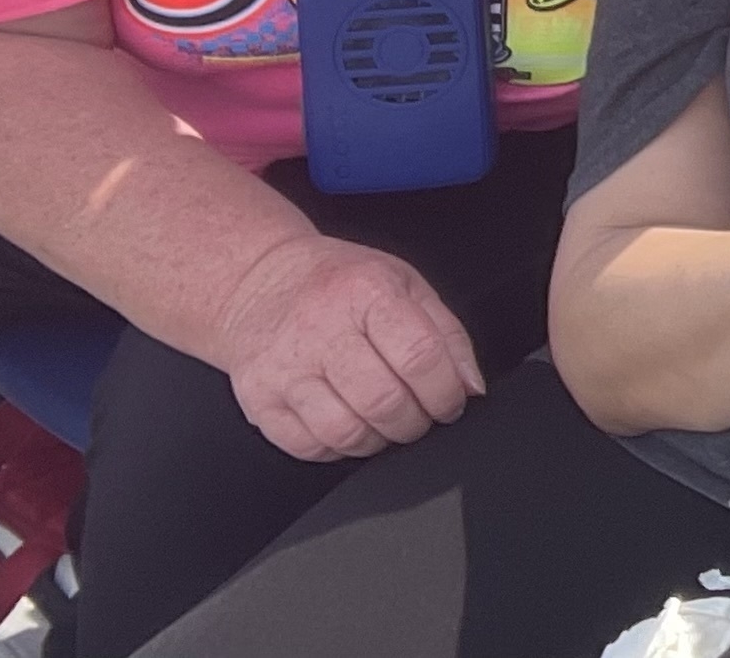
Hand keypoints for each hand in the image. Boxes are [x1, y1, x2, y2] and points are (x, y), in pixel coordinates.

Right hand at [208, 231, 486, 462]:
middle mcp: (320, 329)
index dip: (445, 392)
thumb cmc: (337, 283)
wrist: (259, 281)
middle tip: (419, 414)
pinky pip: (309, 447)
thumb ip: (446, 333)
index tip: (450, 401)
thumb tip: (470, 387)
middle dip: (415, 422)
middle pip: (385, 402)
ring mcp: (285, 368)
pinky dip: (339, 448)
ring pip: (346, 432)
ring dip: (379, 440)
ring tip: (384, 421)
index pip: (420, 357)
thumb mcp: (404, 284)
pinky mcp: (259, 399)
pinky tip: (347, 423)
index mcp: (365, 293)